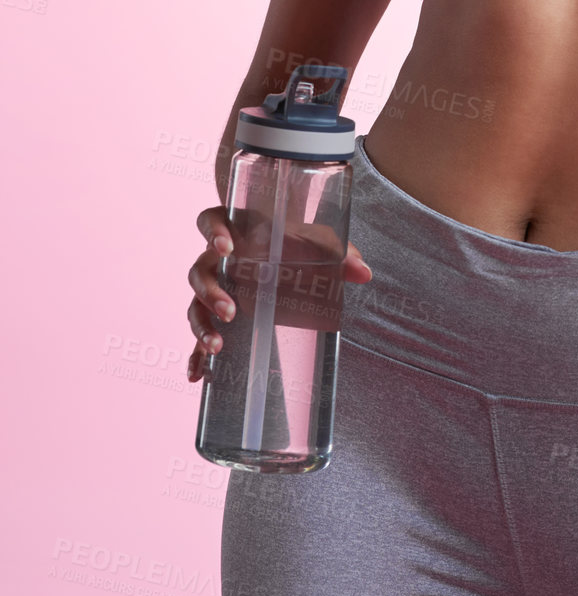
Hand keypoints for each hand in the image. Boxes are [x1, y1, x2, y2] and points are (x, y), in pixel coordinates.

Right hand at [186, 204, 371, 381]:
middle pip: (199, 271)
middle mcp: (216, 259)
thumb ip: (340, 253)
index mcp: (236, 229)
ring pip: (195, 304)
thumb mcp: (320, 241)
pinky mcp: (216, 314)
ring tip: (217, 346)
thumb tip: (363, 273)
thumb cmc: (298, 240)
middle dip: (210, 292)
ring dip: (201, 325)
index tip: (226, 248)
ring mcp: (213, 287)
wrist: (287, 247)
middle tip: (232, 311)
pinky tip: (198, 374)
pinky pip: (198, 334)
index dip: (213, 232)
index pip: (210, 221)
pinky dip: (194, 355)